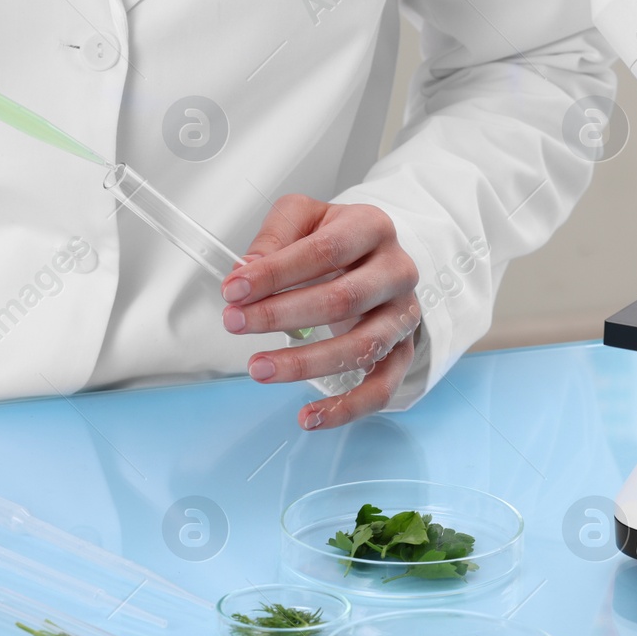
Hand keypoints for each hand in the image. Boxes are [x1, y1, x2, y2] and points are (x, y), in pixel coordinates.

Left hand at [220, 195, 421, 430]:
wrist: (375, 258)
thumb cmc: (335, 237)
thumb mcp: (303, 218)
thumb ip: (275, 237)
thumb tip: (247, 270)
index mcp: (372, 228)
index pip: (324, 251)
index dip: (275, 272)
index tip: (233, 290)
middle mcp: (397, 272)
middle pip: (343, 299)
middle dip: (280, 314)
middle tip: (234, 322)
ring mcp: (403, 316)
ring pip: (361, 347)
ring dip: (304, 363)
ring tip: (258, 368)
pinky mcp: (402, 352)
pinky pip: (381, 388)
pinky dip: (346, 408)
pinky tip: (309, 417)